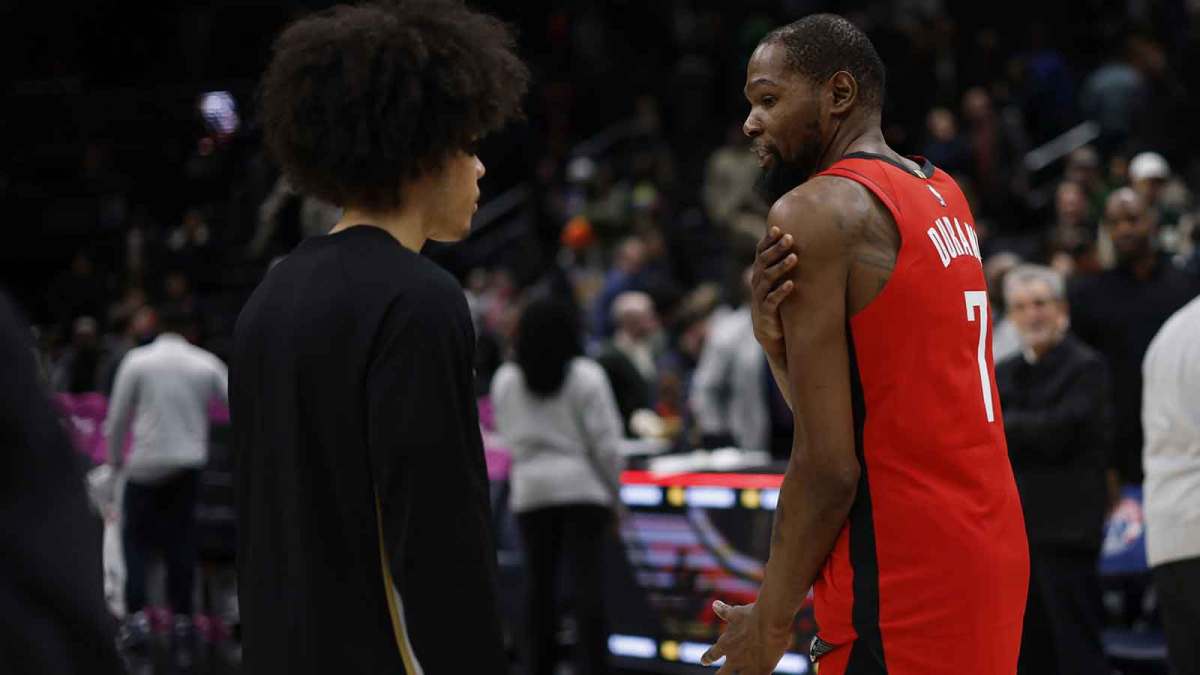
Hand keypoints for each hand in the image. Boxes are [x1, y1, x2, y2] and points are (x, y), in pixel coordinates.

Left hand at [701, 601, 791, 674]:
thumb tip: (714, 604)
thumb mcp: (736, 613)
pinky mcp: (761, 671)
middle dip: (721, 674)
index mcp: (725, 644)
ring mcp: (747, 667)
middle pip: (723, 674)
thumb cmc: (752, 615)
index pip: (712, 654)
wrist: (770, 622)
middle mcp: (734, 658)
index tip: (703, 661)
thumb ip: (724, 612)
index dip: (707, 658)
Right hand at [751, 227, 797, 361]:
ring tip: (794, 258)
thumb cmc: (777, 299)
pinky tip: (791, 284)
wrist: (769, 330)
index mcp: (760, 271)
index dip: (767, 240)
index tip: (777, 228)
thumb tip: (802, 241)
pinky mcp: (766, 311)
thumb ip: (783, 262)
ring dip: (781, 267)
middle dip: (776, 249)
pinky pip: (772, 300)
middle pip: (764, 261)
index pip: (760, 252)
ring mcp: (760, 296)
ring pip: (767, 278)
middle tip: (789, 238)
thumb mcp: (777, 280)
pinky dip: (781, 292)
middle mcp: (757, 281)